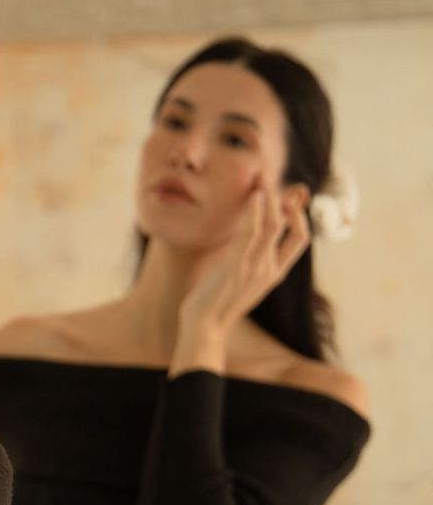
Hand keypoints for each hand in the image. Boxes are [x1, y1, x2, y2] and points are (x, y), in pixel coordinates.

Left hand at [177, 178, 310, 344]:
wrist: (204, 325)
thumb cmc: (215, 301)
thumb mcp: (238, 277)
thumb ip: (245, 258)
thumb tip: (243, 238)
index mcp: (274, 272)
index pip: (299, 239)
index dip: (298, 216)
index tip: (286, 196)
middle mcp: (271, 269)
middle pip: (297, 230)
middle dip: (291, 204)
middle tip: (277, 181)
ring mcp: (257, 268)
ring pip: (275, 226)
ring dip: (271, 200)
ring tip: (264, 179)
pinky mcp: (239, 267)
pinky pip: (253, 233)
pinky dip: (256, 212)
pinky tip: (255, 195)